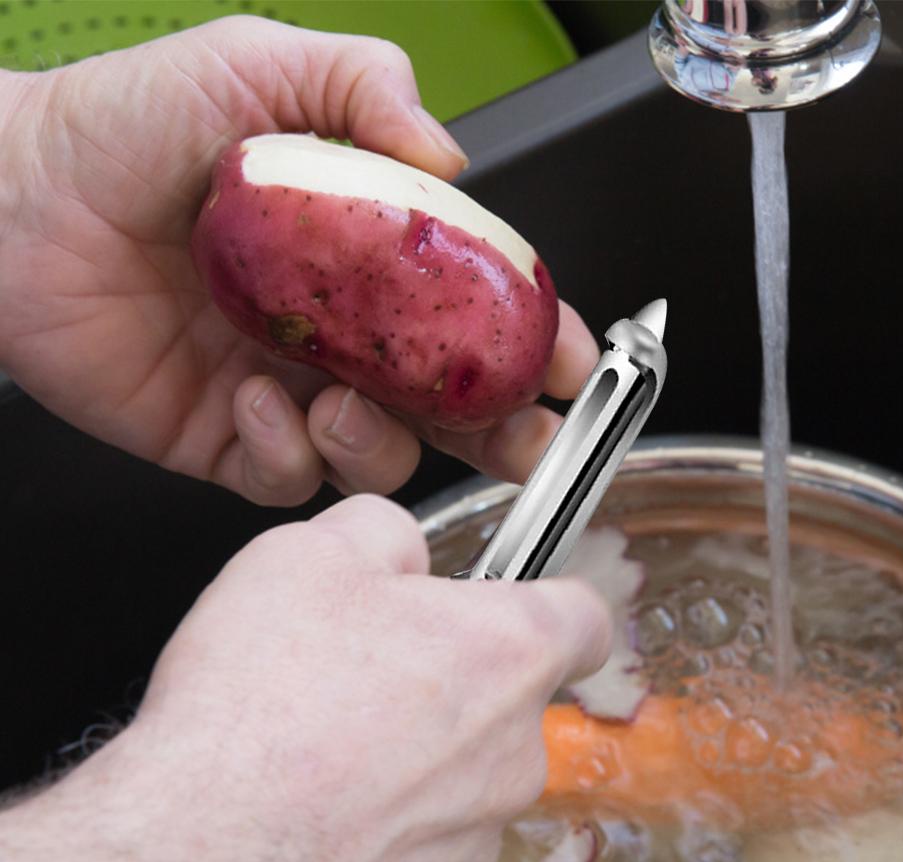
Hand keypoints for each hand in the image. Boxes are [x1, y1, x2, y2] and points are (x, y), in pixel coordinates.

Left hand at [0, 17, 597, 505]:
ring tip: (334, 398)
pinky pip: (291, 479)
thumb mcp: (258, 66)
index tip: (572, 361)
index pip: (472, 310)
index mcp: (365, 260)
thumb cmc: (123, 127)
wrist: (10, 199)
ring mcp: (289, 393)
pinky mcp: (232, 440)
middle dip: (502, 434)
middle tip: (527, 440)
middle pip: (450, 407)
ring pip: (380, 456)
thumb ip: (364, 85)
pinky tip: (245, 397)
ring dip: (378, 444)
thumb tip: (448, 154)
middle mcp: (339, 337)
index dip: (531, 339)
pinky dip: (284, 452)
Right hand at [0, 495, 610, 861]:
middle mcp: (512, 748)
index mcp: (506, 651)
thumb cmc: (261, 698)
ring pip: (462, 774)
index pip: (585, 619)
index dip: (550, 603)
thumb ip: (385, 532)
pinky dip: (383, 825)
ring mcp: (476, 834)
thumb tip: (404, 551)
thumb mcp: (312, 552)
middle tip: (364, 672)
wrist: (200, 853)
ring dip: (414, 756)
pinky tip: (315, 811)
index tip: (510, 608)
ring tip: (323, 745)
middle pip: (507, 698)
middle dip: (450, 679)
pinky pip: (421, 843)